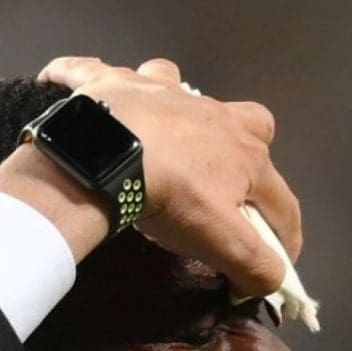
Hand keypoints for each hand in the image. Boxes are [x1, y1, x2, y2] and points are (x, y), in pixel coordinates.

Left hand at [12, 54, 298, 298]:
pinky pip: (94, 69)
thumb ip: (254, 264)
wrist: (109, 152)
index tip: (279, 263)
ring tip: (163, 131)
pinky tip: (65, 86)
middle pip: (250, 122)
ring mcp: (163, 93)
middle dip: (250, 144)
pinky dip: (89, 77)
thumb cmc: (172, 195)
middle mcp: (212, 115)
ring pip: (181, 85)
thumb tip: (269, 281)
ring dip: (178, 104)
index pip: (280, 199)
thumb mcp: (222, 241)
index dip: (286, 236)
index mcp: (244, 154)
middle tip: (228, 175)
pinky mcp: (114, 83)